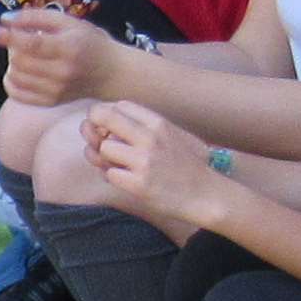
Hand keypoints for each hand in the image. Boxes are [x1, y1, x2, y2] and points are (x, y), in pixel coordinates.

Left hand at [0, 6, 123, 108]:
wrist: (111, 72)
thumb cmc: (89, 42)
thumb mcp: (68, 21)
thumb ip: (36, 17)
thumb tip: (5, 20)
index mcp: (68, 48)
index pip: (32, 44)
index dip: (7, 37)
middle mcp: (62, 72)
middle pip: (19, 60)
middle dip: (12, 46)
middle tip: (21, 39)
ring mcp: (56, 90)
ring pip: (16, 76)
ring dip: (12, 62)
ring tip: (25, 54)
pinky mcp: (51, 102)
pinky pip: (18, 94)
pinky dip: (11, 81)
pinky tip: (18, 71)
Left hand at [78, 100, 233, 233]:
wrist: (206, 194)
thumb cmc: (187, 166)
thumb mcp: (173, 135)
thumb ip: (146, 126)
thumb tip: (109, 118)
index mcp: (159, 124)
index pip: (119, 105)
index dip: (107, 114)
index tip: (108, 127)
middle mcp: (151, 138)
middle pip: (104, 118)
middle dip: (94, 128)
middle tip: (98, 141)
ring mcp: (144, 161)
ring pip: (103, 148)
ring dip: (104, 158)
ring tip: (115, 165)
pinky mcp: (139, 184)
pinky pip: (109, 174)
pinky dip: (112, 177)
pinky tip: (124, 179)